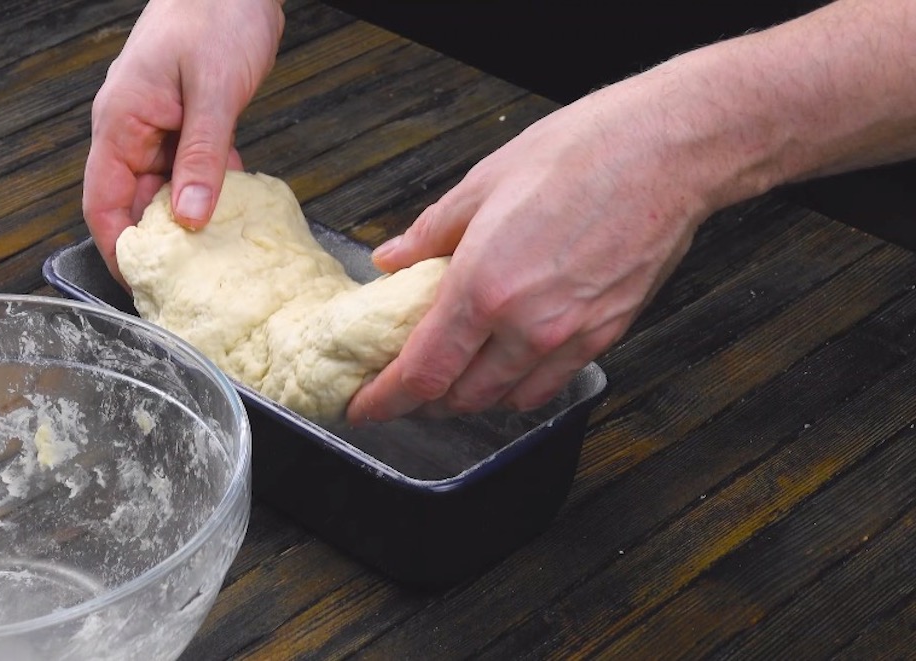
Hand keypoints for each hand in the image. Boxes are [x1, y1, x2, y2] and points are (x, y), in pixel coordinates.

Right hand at [82, 0, 284, 279]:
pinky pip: (191, 171)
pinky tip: (232, 215)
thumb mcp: (212, 91)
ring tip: (211, 260)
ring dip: (187, 221)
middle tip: (186, 283)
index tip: (141, 285)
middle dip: (156, 245)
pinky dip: (209, 193)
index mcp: (121, 123)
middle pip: (133, 203)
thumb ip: (201, 157)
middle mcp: (133, 130)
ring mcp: (160, 127)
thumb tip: (189, 218)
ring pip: (165, 191)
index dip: (117, 248)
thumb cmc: (215, 15)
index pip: (102, 202)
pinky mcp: (187, 123)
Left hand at [345, 75, 720, 423]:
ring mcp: (569, 337)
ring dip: (469, 396)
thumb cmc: (581, 153)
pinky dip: (517, 388)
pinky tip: (506, 363)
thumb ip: (429, 234)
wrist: (668, 151)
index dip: (385, 400)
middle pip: (458, 397)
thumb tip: (391, 260)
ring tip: (453, 371)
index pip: (421, 373)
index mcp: (482, 287)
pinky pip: (549, 385)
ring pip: (503, 400)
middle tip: (403, 381)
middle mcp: (524, 325)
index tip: (364, 407)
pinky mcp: (606, 336)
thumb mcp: (482, 184)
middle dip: (422, 399)